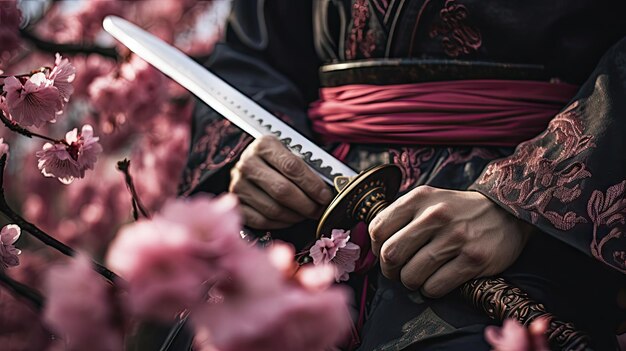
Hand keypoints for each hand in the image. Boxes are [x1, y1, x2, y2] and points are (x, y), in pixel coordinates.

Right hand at [230, 135, 332, 228]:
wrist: (251, 164)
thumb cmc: (278, 160)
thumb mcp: (292, 152)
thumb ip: (309, 167)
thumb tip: (330, 189)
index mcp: (264, 145)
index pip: (292, 167)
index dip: (313, 185)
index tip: (326, 196)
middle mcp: (248, 163)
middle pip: (282, 190)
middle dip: (307, 205)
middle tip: (319, 210)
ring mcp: (238, 184)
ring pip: (273, 209)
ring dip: (296, 216)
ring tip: (306, 214)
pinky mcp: (236, 203)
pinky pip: (262, 221)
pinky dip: (281, 223)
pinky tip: (291, 218)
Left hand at [368, 185, 531, 297]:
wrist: (507, 212)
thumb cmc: (458, 211)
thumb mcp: (429, 200)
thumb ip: (402, 216)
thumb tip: (374, 247)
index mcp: (420, 199)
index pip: (377, 229)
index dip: (375, 248)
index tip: (384, 253)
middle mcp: (436, 216)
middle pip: (390, 254)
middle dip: (389, 271)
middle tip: (397, 273)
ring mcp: (456, 238)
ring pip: (411, 275)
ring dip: (410, 282)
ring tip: (419, 277)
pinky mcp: (473, 260)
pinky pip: (435, 287)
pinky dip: (430, 289)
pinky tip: (438, 280)